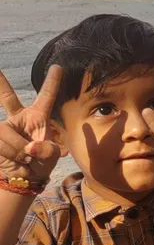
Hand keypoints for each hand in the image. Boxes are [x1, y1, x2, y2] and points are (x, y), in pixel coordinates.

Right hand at [0, 66, 62, 183]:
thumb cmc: (40, 163)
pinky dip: (10, 154)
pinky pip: (0, 142)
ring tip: (25, 158)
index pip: (46, 96)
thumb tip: (31, 147)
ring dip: (17, 148)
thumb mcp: (51, 156)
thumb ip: (47, 150)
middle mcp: (20, 118)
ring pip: (5, 132)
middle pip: (8, 97)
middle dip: (0, 84)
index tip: (58, 67)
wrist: (23, 178)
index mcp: (38, 117)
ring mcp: (4, 127)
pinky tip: (15, 159)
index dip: (52, 82)